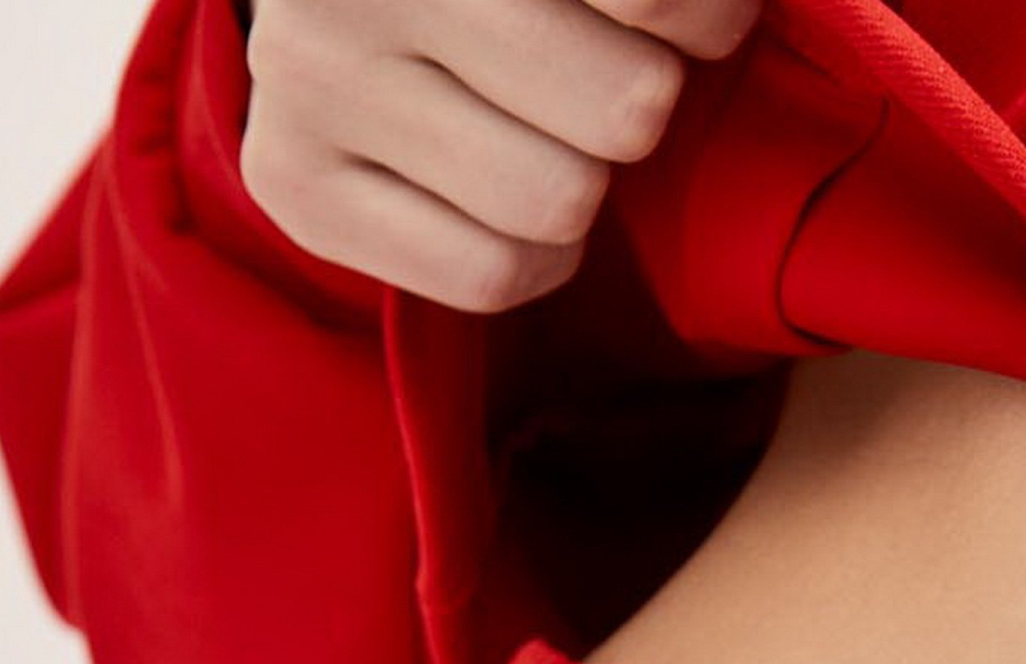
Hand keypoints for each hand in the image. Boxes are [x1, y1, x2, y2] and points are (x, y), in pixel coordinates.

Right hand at [238, 0, 762, 312]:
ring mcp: (311, 80)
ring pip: (560, 203)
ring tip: (538, 133)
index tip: (680, 20)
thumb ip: (657, 0)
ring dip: (581, 184)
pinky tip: (501, 198)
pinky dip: (532, 258)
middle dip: (634, 105)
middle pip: (628, 111)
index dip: (704, 18)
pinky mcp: (295, 187)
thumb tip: (731, 20)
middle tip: (591, 78)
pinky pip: (494, 274)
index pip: (656, 3)